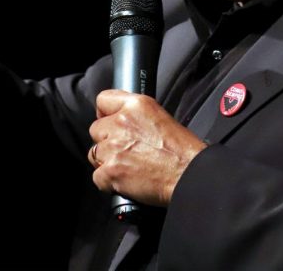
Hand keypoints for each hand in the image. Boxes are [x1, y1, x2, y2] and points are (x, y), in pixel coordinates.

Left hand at [88, 90, 207, 206]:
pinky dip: (108, 182)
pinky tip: (126, 179)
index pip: (103, 100)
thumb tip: (119, 117)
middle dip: (106, 140)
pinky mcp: (110, 171)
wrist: (188, 174)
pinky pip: (97, 176)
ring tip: (128, 165)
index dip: (106, 113)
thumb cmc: (182, 150)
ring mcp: (113, 148)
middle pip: (95, 129)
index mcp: (135, 106)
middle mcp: (121, 123)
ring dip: (107, 161)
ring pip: (94, 154)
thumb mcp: (161, 116)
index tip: (109, 121)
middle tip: (125, 149)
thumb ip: (135, 113)